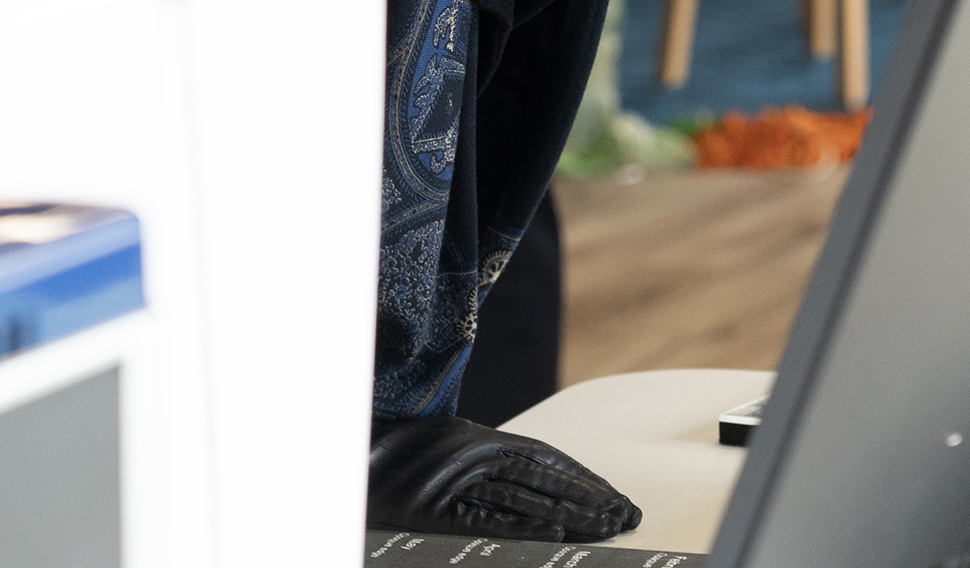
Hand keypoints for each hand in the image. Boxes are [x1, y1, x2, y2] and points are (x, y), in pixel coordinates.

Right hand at [366, 416, 641, 542]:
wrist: (343, 466)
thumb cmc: (388, 459)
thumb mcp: (439, 447)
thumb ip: (474, 457)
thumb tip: (512, 470)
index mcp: (474, 436)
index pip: (543, 455)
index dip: (580, 475)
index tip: (612, 494)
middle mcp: (472, 452)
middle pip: (544, 476)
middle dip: (589, 495)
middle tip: (626, 515)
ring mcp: (456, 479)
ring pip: (527, 496)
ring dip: (571, 511)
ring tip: (606, 526)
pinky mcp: (439, 510)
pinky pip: (491, 518)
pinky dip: (527, 525)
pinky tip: (557, 534)